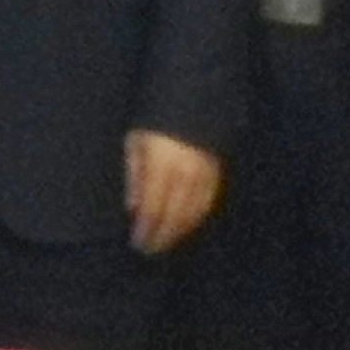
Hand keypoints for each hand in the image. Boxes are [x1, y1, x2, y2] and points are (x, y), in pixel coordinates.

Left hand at [124, 131, 223, 255]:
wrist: (193, 99)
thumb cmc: (154, 120)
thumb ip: (134, 175)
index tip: (137, 242)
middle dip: (162, 236)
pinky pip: (207, 204)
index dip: (146, 229)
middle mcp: (185, 173)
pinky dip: (195, 219)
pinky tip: (185, 227)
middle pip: (174, 216)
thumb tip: (133, 208)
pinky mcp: (217, 173)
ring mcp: (204, 174)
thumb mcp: (135, 142)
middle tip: (150, 250)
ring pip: (193, 214)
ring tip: (165, 242)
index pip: (153, 208)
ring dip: (178, 232)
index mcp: (161, 165)